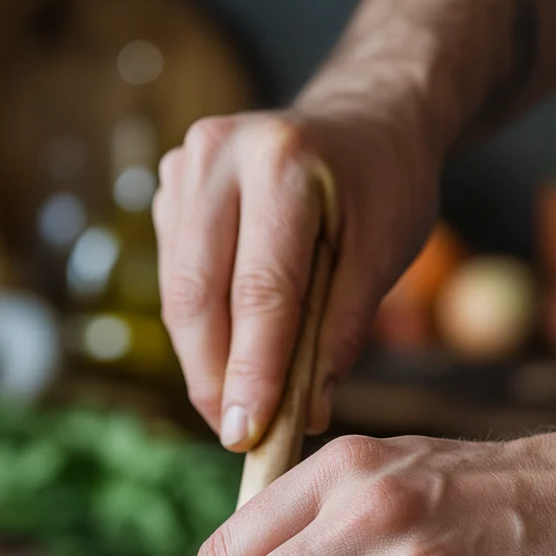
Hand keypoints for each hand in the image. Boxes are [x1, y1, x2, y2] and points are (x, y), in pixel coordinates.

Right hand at [153, 106, 438, 449]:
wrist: (366, 118)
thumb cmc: (384, 188)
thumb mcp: (384, 256)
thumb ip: (341, 331)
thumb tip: (305, 413)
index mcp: (281, 164)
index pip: (259, 291)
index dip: (251, 372)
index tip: (247, 435)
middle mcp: (218, 156)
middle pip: (198, 296)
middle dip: (214, 378)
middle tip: (237, 437)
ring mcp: (185, 167)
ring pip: (178, 293)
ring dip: (203, 360)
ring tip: (236, 409)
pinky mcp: (172, 187)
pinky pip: (176, 276)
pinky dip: (201, 328)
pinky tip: (230, 357)